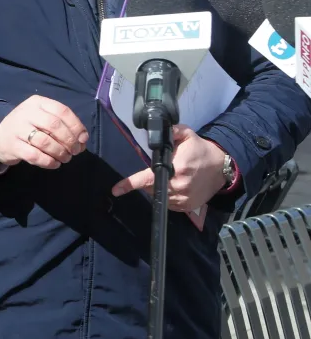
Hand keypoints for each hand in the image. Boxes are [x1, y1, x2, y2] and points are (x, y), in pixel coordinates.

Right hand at [0, 95, 88, 169]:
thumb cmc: (28, 126)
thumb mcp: (42, 117)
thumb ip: (62, 125)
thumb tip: (83, 140)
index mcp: (37, 103)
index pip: (62, 111)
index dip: (76, 126)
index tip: (83, 139)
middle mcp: (26, 113)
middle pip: (54, 126)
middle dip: (69, 140)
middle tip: (75, 151)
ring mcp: (18, 129)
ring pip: (45, 142)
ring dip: (60, 152)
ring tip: (65, 158)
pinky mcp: (13, 146)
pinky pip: (35, 156)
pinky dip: (49, 162)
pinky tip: (54, 164)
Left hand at [112, 125, 227, 212]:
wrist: (222, 167)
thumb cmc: (201, 150)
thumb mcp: (187, 135)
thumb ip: (171, 132)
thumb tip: (157, 131)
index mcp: (177, 168)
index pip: (147, 179)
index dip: (130, 184)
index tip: (116, 189)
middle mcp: (179, 186)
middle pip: (150, 188)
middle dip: (148, 180)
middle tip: (160, 170)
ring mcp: (184, 199)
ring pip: (158, 196)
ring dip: (157, 188)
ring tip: (169, 176)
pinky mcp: (187, 206)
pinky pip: (168, 204)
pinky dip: (166, 196)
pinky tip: (174, 185)